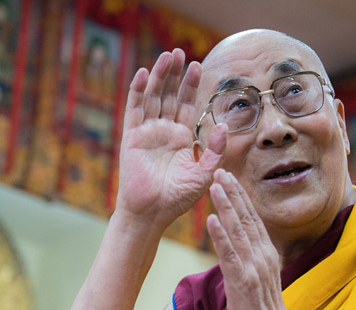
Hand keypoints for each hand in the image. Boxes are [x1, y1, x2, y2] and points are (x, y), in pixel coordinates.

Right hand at [116, 49, 226, 227]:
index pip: (187, 104)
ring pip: (153, 97)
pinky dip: (138, 91)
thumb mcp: (204, 173)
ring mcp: (147, 132)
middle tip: (179, 51)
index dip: (191, 85)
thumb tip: (222, 125)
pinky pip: (135, 110)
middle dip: (175, 74)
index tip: (198, 65)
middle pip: (170, 95)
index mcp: (182, 138)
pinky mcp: (132, 137)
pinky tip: (143, 74)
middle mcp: (164, 131)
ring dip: (159, 76)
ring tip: (167, 56)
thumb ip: (215, 150)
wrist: (153, 213)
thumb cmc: (178, 198)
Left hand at [206, 169, 295, 309]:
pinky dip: (220, 236)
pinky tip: (212, 220)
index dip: (241, 197)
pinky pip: (229, 254)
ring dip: (225, 206)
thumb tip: (240, 249)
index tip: (230, 178)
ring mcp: (253, 267)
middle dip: (232, 193)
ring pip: (238, 230)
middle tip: (220, 171)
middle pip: (246, 217)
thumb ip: (251, 261)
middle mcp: (262, 255)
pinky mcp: (242, 281)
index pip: (253, 219)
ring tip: (214, 186)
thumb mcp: (260, 279)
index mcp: (266, 253)